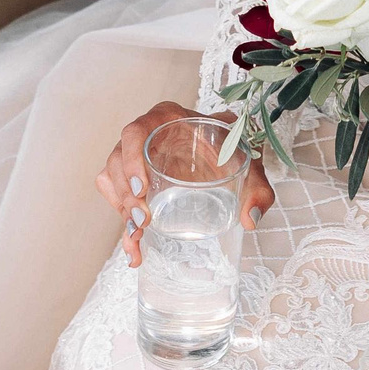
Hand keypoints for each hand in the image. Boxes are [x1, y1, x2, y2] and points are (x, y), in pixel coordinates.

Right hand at [96, 100, 272, 266]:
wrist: (228, 153)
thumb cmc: (232, 147)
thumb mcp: (248, 160)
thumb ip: (257, 187)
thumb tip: (251, 219)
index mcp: (167, 119)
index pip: (135, 131)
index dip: (131, 158)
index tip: (143, 188)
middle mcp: (146, 137)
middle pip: (116, 161)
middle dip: (125, 194)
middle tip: (144, 220)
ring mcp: (136, 160)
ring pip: (111, 181)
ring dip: (121, 210)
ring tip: (138, 236)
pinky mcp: (136, 183)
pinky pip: (119, 201)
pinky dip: (124, 227)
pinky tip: (135, 250)